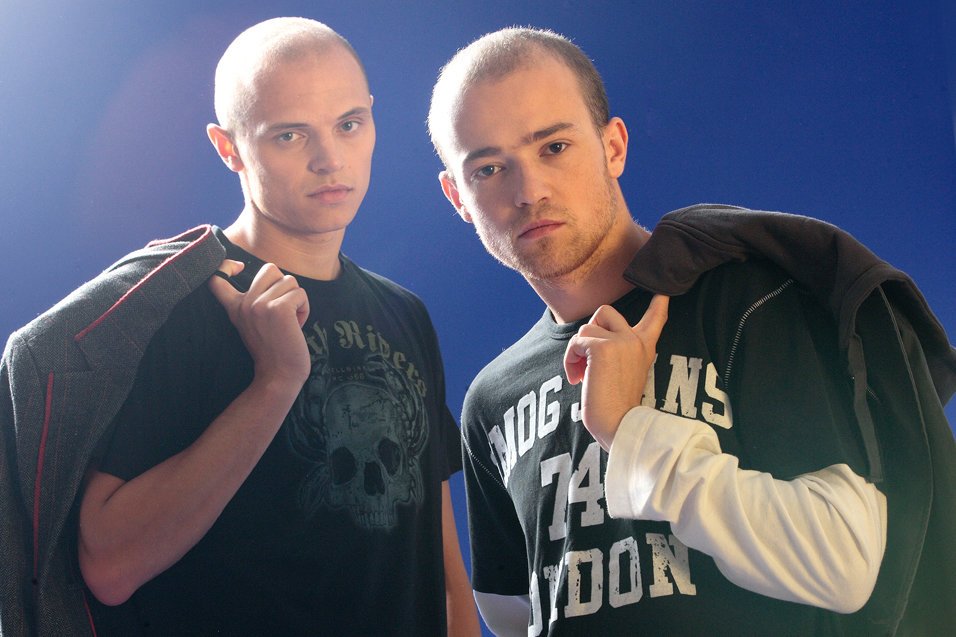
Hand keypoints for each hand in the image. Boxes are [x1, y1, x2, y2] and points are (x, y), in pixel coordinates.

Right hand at [208, 259, 310, 386]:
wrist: (279, 375)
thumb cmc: (273, 348)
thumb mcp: (254, 322)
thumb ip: (256, 300)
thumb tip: (274, 273)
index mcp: (236, 307)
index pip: (217, 279)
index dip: (225, 266)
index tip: (237, 267)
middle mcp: (245, 303)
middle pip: (270, 268)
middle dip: (283, 285)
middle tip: (283, 309)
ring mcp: (261, 305)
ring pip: (290, 281)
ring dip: (296, 299)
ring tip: (290, 321)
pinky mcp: (279, 309)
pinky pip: (301, 294)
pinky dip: (305, 308)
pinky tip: (297, 325)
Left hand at [563, 295, 668, 449]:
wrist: (619, 426)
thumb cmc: (617, 409)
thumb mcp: (625, 375)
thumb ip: (617, 354)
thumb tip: (589, 344)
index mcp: (644, 348)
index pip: (655, 319)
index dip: (657, 305)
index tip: (663, 292)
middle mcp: (635, 340)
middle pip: (605, 311)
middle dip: (590, 331)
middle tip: (586, 361)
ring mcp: (621, 341)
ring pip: (585, 328)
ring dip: (576, 351)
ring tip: (580, 374)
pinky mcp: (603, 348)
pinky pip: (576, 342)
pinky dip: (570, 359)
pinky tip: (576, 379)